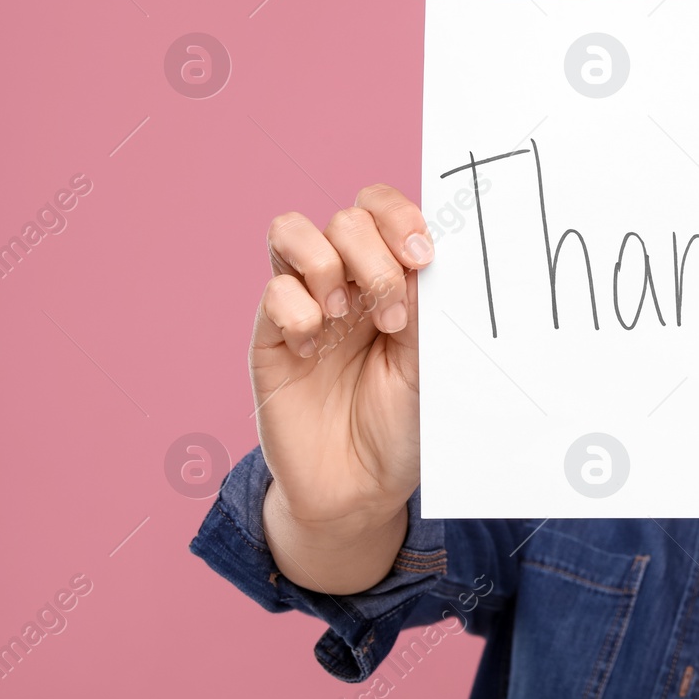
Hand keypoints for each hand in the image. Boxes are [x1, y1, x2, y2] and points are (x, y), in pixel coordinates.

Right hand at [252, 185, 431, 535]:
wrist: (361, 487)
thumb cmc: (402, 424)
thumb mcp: (428, 361)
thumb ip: (421, 305)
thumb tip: (423, 252)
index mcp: (393, 280)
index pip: (384, 210)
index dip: (400, 217)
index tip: (423, 257)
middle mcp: (347, 282)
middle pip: (346, 217)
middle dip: (374, 257)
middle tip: (392, 318)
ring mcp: (304, 305)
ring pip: (293, 230)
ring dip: (326, 265)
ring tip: (344, 318)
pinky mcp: (270, 337)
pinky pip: (273, 291)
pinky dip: (297, 312)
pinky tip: (314, 351)